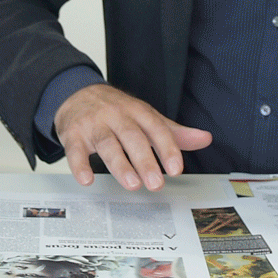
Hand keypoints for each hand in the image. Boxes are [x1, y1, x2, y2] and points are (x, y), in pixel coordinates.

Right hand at [53, 84, 211, 190]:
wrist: (76, 92)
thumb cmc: (115, 110)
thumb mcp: (145, 116)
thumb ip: (173, 132)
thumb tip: (205, 139)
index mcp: (137, 111)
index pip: (155, 128)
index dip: (167, 148)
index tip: (175, 168)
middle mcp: (116, 115)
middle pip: (132, 137)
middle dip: (145, 161)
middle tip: (156, 183)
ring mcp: (93, 124)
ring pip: (107, 144)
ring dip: (120, 165)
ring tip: (132, 184)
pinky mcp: (73, 134)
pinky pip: (75, 150)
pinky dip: (79, 165)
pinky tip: (87, 179)